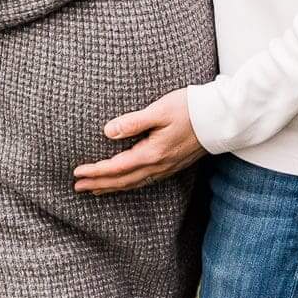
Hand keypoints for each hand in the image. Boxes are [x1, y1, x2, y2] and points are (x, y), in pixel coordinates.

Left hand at [74, 90, 205, 194]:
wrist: (221, 118)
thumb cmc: (190, 109)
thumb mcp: (159, 110)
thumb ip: (133, 122)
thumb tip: (107, 132)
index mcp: (152, 153)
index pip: (116, 167)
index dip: (95, 171)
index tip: (76, 172)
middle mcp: (158, 166)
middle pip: (122, 181)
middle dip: (98, 184)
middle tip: (77, 187)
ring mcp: (167, 168)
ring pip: (133, 183)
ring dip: (112, 187)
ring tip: (95, 189)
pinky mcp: (173, 165)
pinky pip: (145, 180)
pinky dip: (129, 184)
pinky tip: (124, 182)